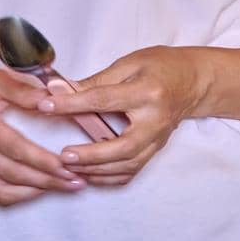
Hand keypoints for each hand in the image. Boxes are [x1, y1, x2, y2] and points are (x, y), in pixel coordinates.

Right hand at [0, 67, 88, 205]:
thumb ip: (24, 91)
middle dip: (48, 179)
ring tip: (64, 186)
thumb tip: (53, 100)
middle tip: (76, 180)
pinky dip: (17, 195)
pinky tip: (37, 190)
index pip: (15, 147)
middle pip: (13, 172)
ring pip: (5, 187)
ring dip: (37, 190)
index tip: (68, 165)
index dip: (43, 160)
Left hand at [18, 46, 206, 187]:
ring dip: (97, 169)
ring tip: (70, 166)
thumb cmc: (161, 66)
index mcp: (146, 92)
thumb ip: (96, 80)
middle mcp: (155, 121)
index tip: (46, 104)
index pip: (102, 100)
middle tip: (64, 155)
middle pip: (122, 147)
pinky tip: (90, 174)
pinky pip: (132, 170)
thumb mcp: (129, 63)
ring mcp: (157, 139)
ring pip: (127, 165)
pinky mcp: (155, 149)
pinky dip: (110, 177)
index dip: (71, 104)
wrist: (193, 81)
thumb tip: (63, 89)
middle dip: (91, 155)